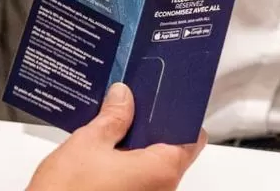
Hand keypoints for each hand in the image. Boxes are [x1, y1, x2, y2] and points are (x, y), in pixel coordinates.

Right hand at [28, 83, 205, 190]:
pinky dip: (125, 168)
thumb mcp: (88, 142)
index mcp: (161, 171)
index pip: (191, 137)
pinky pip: (137, 184)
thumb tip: (123, 98)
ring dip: (133, 150)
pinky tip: (103, 155)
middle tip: (129, 107)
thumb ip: (112, 117)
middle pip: (169, 152)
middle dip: (148, 129)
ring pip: (151, 169)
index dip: (179, 115)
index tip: (165, 100)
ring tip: (110, 129)